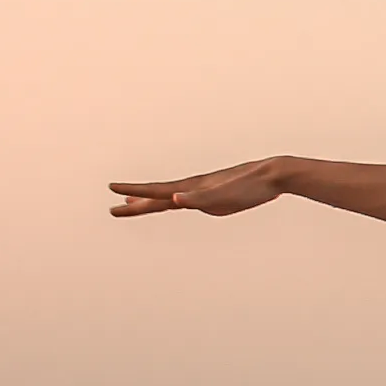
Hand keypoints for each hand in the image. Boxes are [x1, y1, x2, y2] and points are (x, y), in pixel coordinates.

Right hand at [109, 160, 286, 217]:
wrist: (273, 176)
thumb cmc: (249, 187)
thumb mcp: (224, 196)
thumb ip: (198, 198)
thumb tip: (174, 199)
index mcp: (191, 188)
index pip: (156, 190)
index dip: (134, 190)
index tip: (112, 188)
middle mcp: (193, 189)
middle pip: (157, 198)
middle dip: (134, 204)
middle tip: (112, 209)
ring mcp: (203, 193)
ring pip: (169, 198)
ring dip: (149, 201)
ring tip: (130, 203)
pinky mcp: (215, 199)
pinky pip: (187, 201)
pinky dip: (174, 202)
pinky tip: (173, 203)